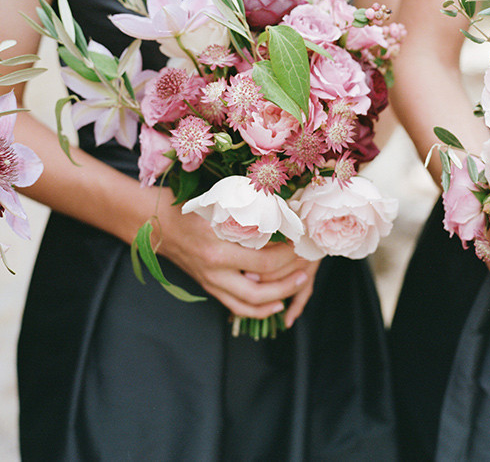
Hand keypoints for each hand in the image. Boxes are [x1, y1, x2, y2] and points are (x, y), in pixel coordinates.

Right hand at [159, 204, 313, 319]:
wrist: (158, 226)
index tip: (299, 244)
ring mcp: (211, 283)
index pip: (263, 262)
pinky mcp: (209, 288)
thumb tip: (279, 215)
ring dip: (277, 298)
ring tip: (296, 286)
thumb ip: (245, 215)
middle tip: (305, 269)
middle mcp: (214, 272)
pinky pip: (236, 306)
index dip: (287, 256)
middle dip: (287, 282)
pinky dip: (258, 309)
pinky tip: (275, 303)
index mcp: (218, 250)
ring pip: (249, 304)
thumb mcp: (217, 207)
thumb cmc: (189, 210)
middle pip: (259, 290)